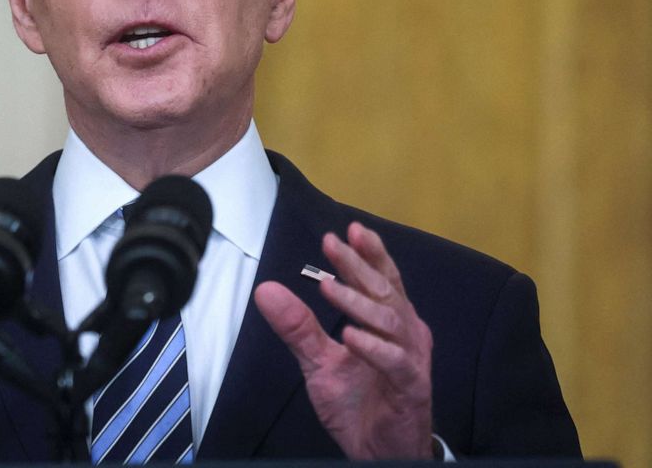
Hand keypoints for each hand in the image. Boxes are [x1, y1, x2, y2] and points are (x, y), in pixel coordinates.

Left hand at [254, 221, 432, 459]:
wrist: (379, 453)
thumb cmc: (358, 404)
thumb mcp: (319, 361)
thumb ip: (298, 326)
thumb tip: (266, 290)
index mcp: (389, 323)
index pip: (383, 279)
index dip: (370, 253)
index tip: (349, 230)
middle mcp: (406, 334)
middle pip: (385, 290)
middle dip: (358, 265)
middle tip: (332, 244)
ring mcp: (411, 359)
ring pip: (389, 321)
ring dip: (357, 302)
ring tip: (329, 286)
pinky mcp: (411, 387)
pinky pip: (396, 361)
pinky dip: (372, 347)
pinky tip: (350, 335)